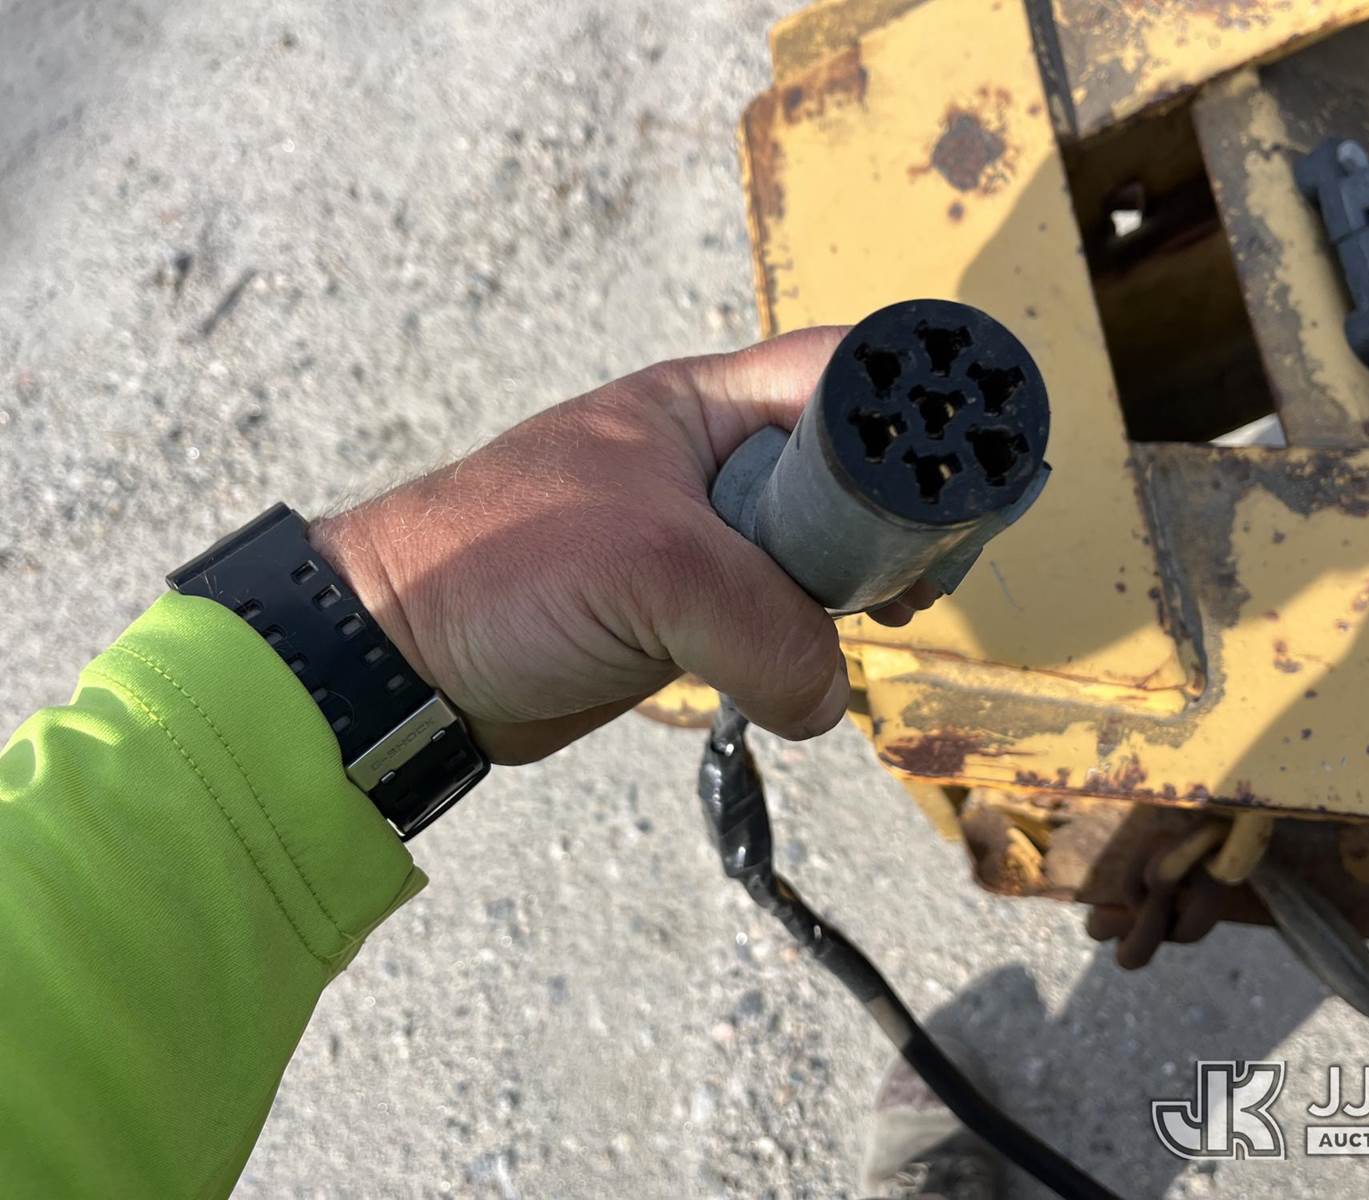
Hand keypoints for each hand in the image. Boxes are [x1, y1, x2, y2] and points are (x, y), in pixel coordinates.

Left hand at [310, 328, 937, 764]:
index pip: (838, 376)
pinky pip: (773, 617)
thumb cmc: (502, 568)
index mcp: (702, 407)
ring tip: (885, 620)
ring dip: (849, 590)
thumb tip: (829, 698)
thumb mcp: (653, 573)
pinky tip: (817, 670)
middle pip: (844, 471)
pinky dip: (804, 643)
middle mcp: (710, 462)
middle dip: (890, 519)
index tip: (961, 478)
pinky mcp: (683, 611)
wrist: (401, 658)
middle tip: (924, 573)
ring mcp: (698, 538)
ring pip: (813, 552)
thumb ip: (766, 630)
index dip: (911, 414)